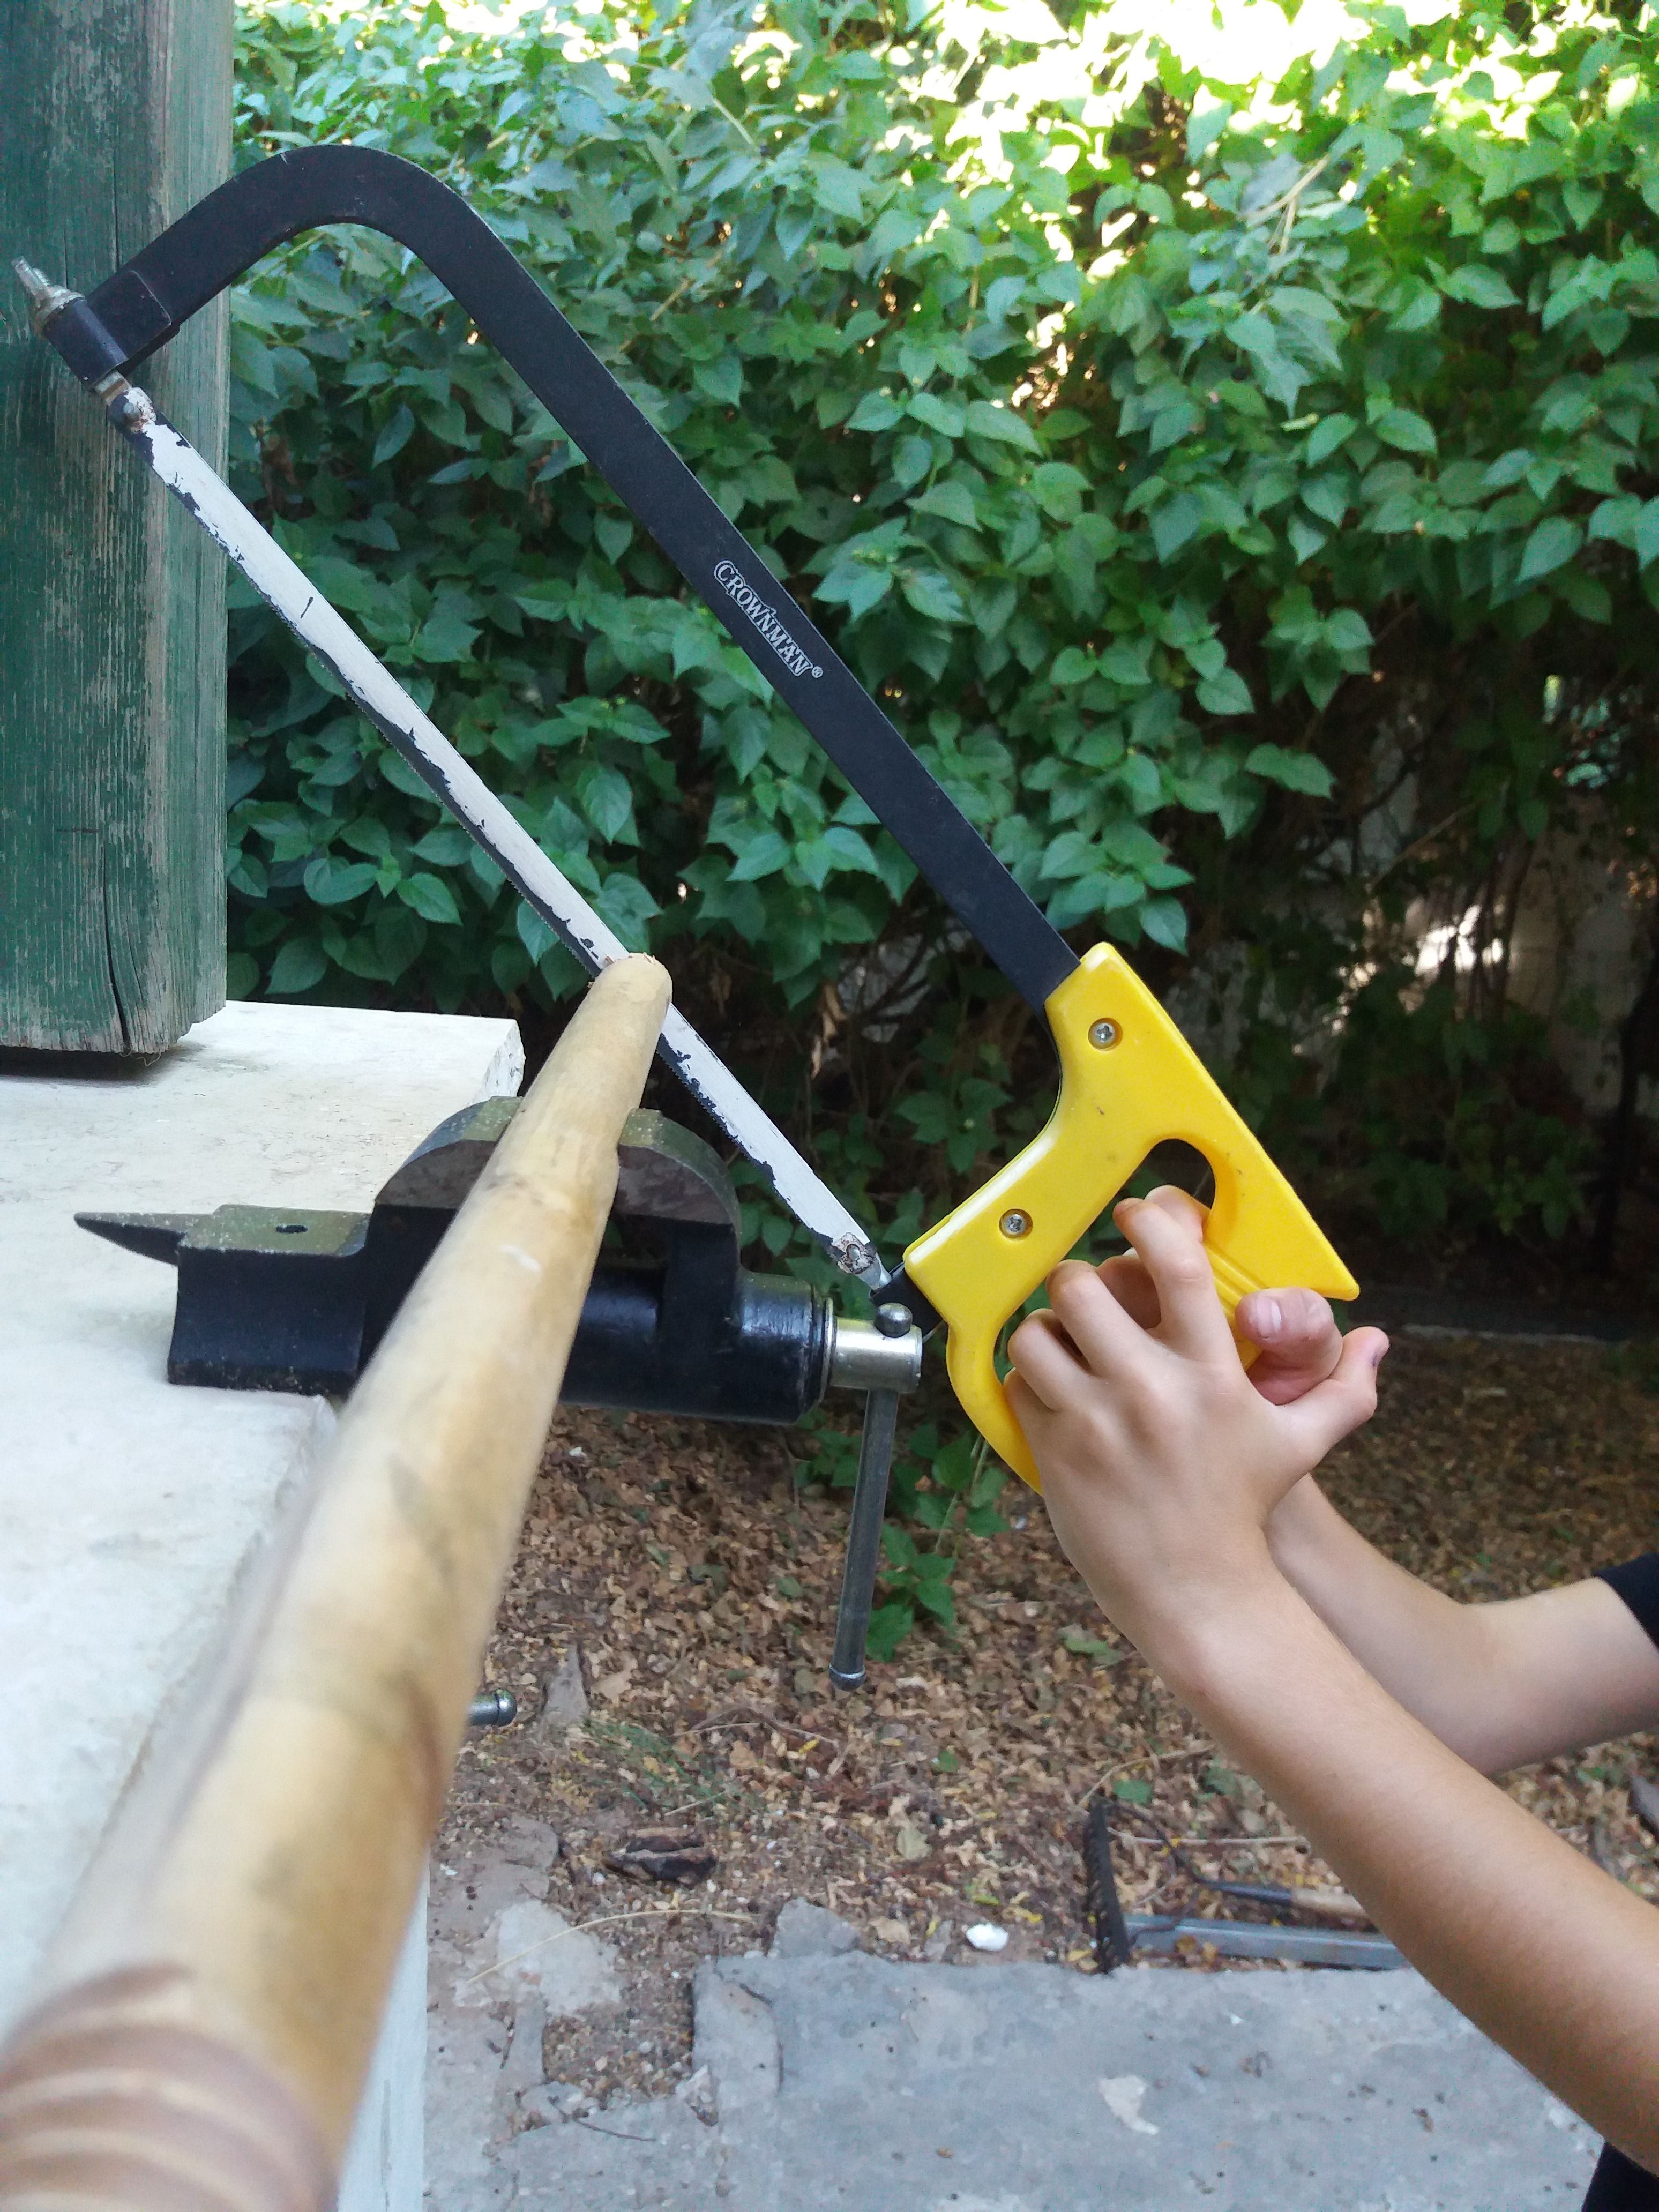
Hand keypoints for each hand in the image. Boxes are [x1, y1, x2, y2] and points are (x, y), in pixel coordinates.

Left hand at [1006, 1192, 1385, 1643]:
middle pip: (1083, 1285)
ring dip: (1044, 1329)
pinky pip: (1017, 1384)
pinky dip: (1027, 1380)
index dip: (1149, 1223)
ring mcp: (1096, 1422)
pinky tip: (1052, 1392)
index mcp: (1211, 1375)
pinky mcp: (1055, 1450)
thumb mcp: (1298, 1445)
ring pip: (1036, 1332)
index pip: (1176, 1267)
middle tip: (1086, 1292)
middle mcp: (1150, 1391)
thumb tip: (1377, 1341)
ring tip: (1065, 1343)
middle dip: (1077, 1277)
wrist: (1195, 1592)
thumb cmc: (1242, 1508)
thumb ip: (1342, 1390)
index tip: (1134, 1216)